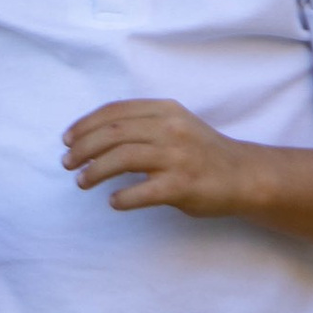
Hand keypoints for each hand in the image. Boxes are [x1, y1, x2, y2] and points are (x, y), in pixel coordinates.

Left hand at [63, 98, 244, 214]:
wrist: (245, 175)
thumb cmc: (201, 152)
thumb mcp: (175, 124)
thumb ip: (142, 125)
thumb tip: (92, 137)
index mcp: (165, 110)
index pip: (114, 112)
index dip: (85, 125)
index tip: (67, 140)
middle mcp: (170, 129)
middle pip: (112, 134)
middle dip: (83, 149)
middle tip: (67, 163)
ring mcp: (177, 157)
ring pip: (121, 158)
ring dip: (95, 171)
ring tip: (82, 182)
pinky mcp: (182, 186)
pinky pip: (142, 192)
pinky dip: (122, 197)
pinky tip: (113, 201)